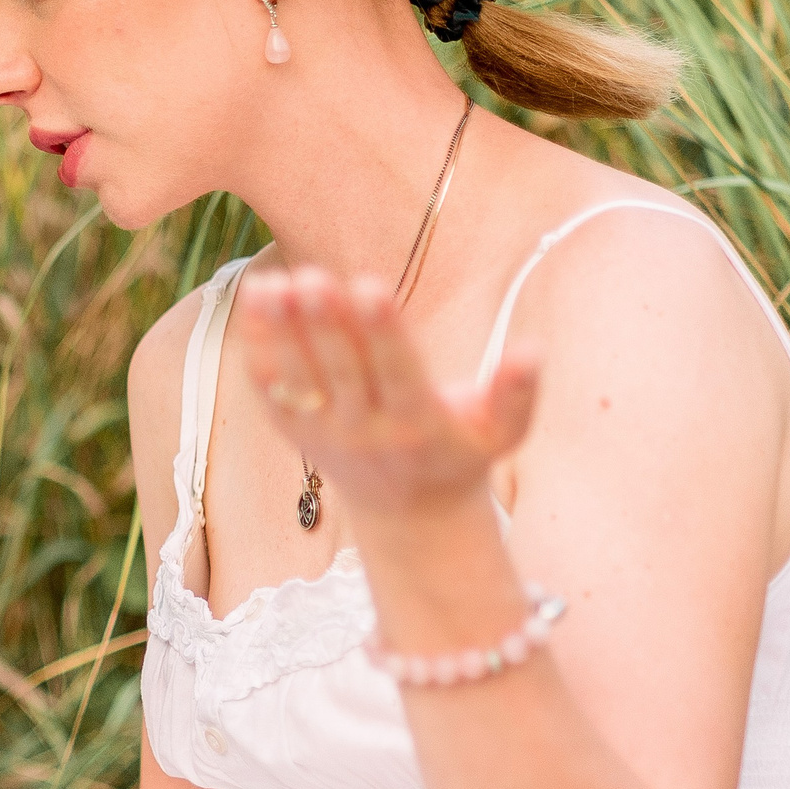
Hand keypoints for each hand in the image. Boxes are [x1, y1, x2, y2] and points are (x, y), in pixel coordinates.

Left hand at [239, 267, 538, 524]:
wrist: (408, 512)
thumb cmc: (460, 453)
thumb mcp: (501, 432)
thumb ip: (516, 392)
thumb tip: (533, 350)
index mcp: (417, 425)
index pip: (397, 373)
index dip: (382, 331)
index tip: (369, 285)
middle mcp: (365, 431)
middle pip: (341, 371)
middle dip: (326, 324)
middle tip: (311, 276)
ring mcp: (323, 432)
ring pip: (298, 377)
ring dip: (283, 330)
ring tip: (273, 281)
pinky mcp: (292, 430)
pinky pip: (269, 385)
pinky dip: (259, 343)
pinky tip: (256, 294)